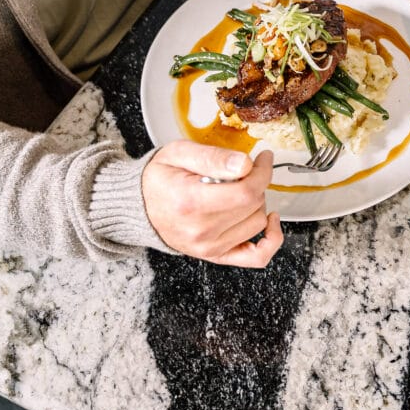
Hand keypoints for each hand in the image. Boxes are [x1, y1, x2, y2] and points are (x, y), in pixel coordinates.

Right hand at [142, 141, 283, 266]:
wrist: (138, 206)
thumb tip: (245, 164)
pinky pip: (258, 256)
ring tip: (237, 192)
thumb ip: (213, 157)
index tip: (263, 158)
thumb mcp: (179, 153)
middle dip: (255, 183)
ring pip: (258, 222)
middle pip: (254, 205)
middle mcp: (200, 230)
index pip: (246, 191)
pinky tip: (269, 220)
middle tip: (242, 172)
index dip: (262, 171)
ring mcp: (209, 247)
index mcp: (190, 202)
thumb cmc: (159, 179)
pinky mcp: (216, 255)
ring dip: (256, 204)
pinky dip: (271, 239)